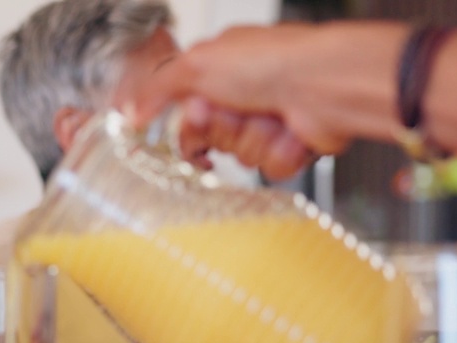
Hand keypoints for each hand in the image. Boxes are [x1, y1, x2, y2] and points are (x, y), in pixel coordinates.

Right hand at [135, 24, 351, 179]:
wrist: (324, 83)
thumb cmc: (274, 61)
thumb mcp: (196, 65)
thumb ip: (158, 88)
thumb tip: (132, 112)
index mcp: (221, 70)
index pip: (188, 115)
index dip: (191, 124)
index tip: (197, 117)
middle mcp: (245, 95)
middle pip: (213, 139)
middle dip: (225, 130)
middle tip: (236, 111)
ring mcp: (270, 120)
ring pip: (242, 156)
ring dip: (254, 139)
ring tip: (271, 117)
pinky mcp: (292, 144)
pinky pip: (270, 167)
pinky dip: (279, 151)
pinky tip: (290, 131)